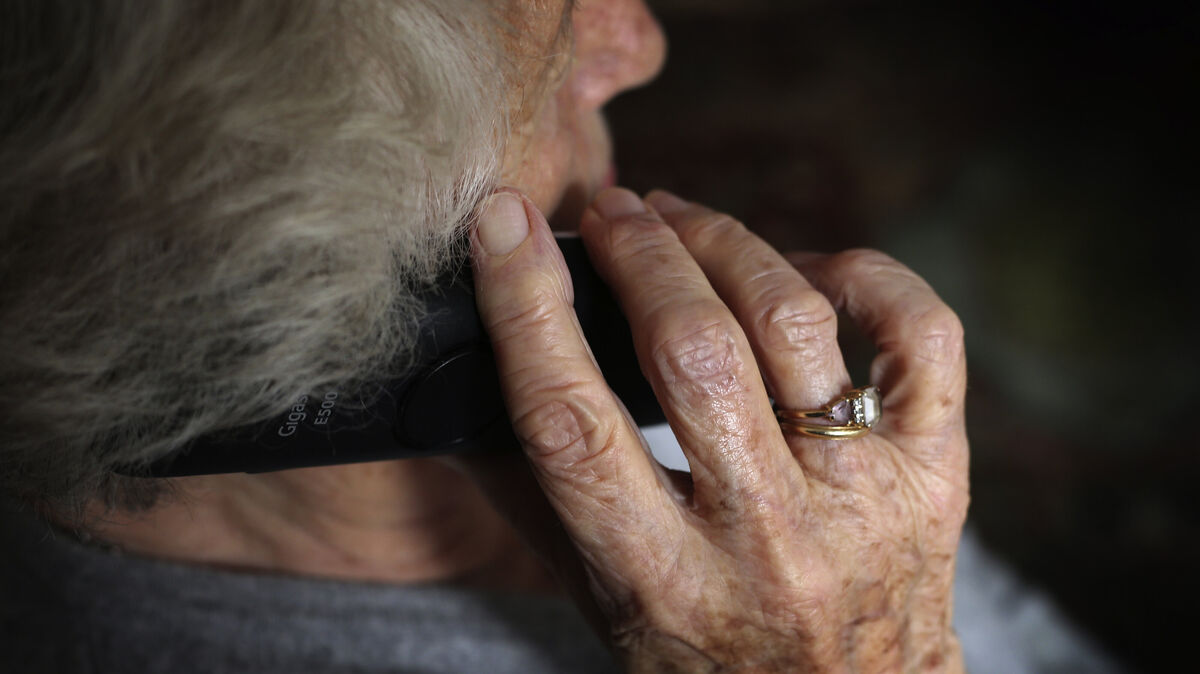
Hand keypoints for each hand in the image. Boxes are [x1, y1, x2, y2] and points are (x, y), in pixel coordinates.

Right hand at [466, 186, 968, 672]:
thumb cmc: (706, 658)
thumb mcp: (601, 601)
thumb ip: (532, 499)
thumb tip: (461, 389)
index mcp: (660, 579)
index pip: (573, 422)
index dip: (528, 307)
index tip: (504, 224)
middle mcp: (766, 539)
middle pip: (692, 352)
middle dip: (639, 253)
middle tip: (611, 208)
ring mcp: (862, 501)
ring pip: (793, 322)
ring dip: (726, 244)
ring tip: (682, 220)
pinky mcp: (935, 473)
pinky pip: (921, 335)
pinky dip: (865, 274)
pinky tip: (807, 269)